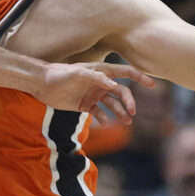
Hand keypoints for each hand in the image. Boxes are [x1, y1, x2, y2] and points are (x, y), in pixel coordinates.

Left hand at [37, 61, 153, 124]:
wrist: (41, 84)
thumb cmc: (59, 74)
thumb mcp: (77, 73)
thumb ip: (96, 78)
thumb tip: (115, 86)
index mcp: (101, 72)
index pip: (125, 72)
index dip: (139, 77)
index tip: (153, 85)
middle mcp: (100, 83)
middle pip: (122, 92)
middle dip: (129, 102)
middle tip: (132, 113)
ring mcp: (93, 94)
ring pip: (113, 105)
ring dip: (121, 113)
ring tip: (126, 122)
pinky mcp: (85, 105)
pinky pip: (100, 113)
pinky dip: (105, 119)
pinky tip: (105, 124)